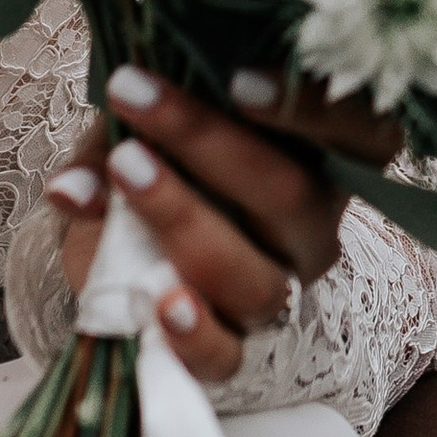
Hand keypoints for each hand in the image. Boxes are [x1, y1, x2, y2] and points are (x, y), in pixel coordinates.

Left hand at [43, 65, 398, 387]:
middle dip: (207, 141)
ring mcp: (274, 289)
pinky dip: (193, 333)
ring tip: (124, 172)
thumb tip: (74, 187)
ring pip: (257, 277)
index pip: (362, 131)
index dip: (310, 107)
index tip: (237, 79)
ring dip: (183, 217)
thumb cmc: (154, 157)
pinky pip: (226, 357)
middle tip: (135, 96)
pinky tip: (159, 303)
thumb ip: (114, 136)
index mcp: (326, 157)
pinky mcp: (228, 344)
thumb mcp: (141, 123)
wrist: (118, 243)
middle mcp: (314, 228)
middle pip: (292, 195)